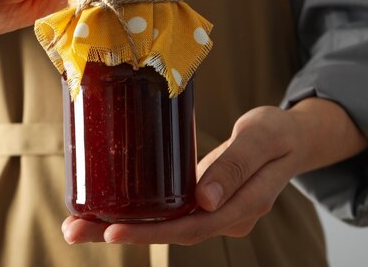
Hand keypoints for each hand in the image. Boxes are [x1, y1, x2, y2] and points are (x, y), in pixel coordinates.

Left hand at [62, 98, 367, 244]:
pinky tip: (109, 209)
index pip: (192, 226)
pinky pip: (169, 211)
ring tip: (79, 225)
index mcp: (243, 206)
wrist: (292, 137)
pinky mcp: (203, 200)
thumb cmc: (278, 133)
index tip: (112, 231)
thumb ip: (236, 166)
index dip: (151, 232)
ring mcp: (214, 210)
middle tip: (75, 231)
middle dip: (123, 233)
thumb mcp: (262, 139)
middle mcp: (225, 216)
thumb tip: (204, 200)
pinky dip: (139, 212)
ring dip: (123, 226)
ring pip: (166, 225)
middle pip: (171, 232)